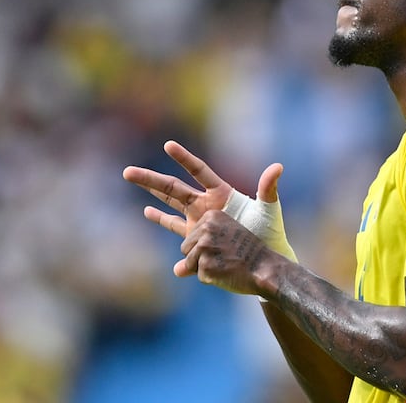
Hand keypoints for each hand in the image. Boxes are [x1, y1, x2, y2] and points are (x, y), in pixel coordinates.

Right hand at [122, 140, 284, 253]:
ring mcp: (199, 222)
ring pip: (169, 206)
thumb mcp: (269, 210)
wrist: (264, 260)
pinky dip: (162, 223)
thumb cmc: (269, 233)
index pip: (198, 171)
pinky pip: (175, 230)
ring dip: (150, 196)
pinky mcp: (197, 240)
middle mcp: (206, 204)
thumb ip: (269, 189)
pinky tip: (148, 212)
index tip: (168, 145)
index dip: (184, 158)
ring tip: (132, 179)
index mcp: (221, 193)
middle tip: (127, 172)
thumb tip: (277, 167)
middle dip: (150, 179)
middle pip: (173, 187)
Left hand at [176, 209, 280, 295]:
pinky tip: (226, 273)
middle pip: (186, 248)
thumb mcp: (226, 238)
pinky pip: (199, 276)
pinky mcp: (205, 265)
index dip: (206, 246)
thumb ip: (198, 248)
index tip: (226, 245)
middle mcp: (206, 228)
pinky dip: (211, 278)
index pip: (192, 234)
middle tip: (225, 257)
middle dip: (200, 257)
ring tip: (225, 264)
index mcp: (211, 216)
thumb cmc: (248, 252)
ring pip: (189, 263)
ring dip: (204, 268)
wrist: (265, 268)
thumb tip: (176, 271)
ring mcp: (204, 247)